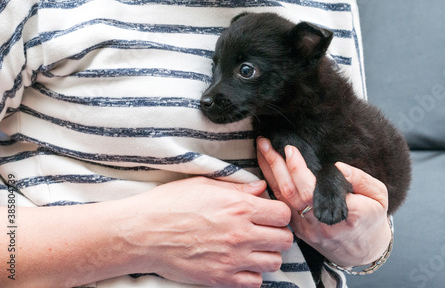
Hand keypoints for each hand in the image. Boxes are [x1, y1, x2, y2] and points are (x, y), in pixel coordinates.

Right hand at [116, 177, 293, 287]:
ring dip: (268, 254)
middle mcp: (241, 234)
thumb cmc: (169, 204)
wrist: (142, 233)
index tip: (270, 214)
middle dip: (278, 234)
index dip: (279, 213)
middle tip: (264, 231)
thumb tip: (260, 188)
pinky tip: (241, 264)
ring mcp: (232, 259)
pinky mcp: (220, 278)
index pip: (283, 213)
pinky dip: (252, 275)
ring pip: (274, 262)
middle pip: (284, 239)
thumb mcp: (204, 185)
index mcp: (239, 207)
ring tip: (253, 248)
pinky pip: (255, 283)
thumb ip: (237, 188)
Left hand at [257, 137, 390, 267]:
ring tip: (262, 149)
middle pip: (291, 192)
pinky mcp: (299, 231)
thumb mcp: (379, 195)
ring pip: (282, 199)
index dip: (297, 169)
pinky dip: (271, 185)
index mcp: (345, 213)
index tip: (290, 149)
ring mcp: (308, 229)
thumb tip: (339, 167)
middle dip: (276, 165)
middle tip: (266, 142)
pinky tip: (265, 168)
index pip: (313, 190)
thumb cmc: (371, 218)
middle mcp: (322, 223)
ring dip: (269, 172)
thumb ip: (361, 179)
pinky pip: (281, 206)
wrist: (363, 252)